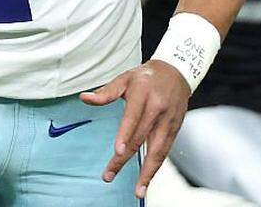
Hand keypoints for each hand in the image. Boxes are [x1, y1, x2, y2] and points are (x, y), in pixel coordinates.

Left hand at [80, 60, 189, 199]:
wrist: (176, 71)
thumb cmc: (146, 77)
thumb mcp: (124, 78)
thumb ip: (106, 92)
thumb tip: (84, 98)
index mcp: (142, 93)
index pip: (133, 116)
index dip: (125, 134)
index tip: (118, 151)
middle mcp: (157, 107)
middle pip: (141, 137)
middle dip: (125, 158)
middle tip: (110, 174)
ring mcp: (168, 119)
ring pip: (158, 149)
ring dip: (148, 172)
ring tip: (138, 189)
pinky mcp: (176, 128)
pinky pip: (166, 150)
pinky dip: (157, 166)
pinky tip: (148, 178)